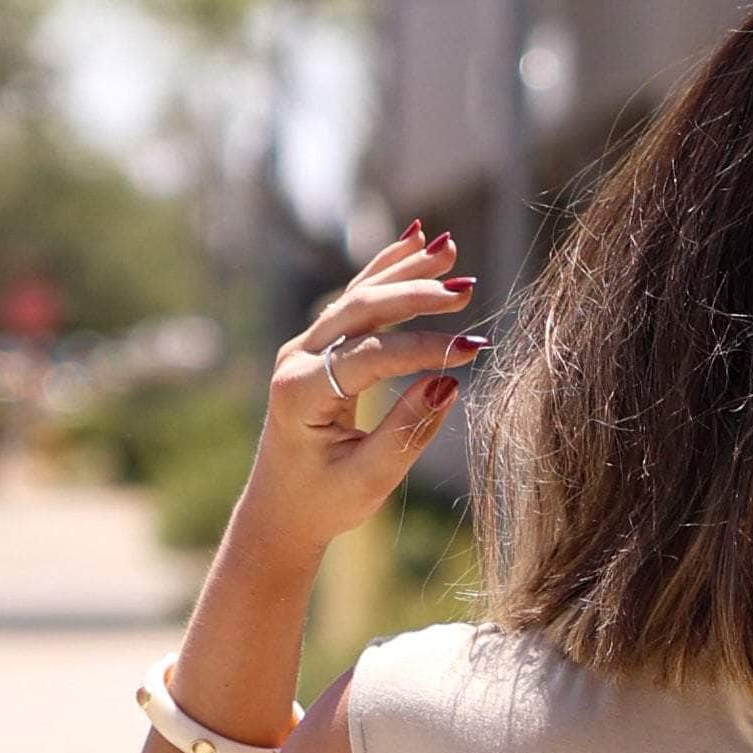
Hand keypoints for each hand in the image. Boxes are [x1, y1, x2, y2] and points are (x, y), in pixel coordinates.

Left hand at [236, 229, 484, 555]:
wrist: (281, 510)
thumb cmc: (324, 501)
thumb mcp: (369, 478)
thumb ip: (407, 431)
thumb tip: (448, 382)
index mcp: (300, 393)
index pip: (371, 356)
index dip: (423, 349)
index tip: (471, 350)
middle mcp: (295, 360)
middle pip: (360, 310)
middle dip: (414, 294)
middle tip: (465, 291)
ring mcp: (302, 348)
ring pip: (357, 295)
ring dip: (403, 271)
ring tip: (448, 249)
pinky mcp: (316, 347)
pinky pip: (354, 301)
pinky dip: (385, 271)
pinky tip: (415, 242)